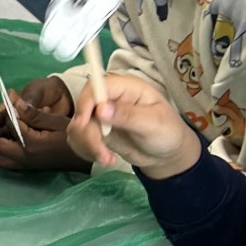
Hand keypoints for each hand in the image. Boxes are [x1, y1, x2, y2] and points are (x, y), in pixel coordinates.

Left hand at [0, 75, 85, 172]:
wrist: (87, 159)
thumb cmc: (76, 139)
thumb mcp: (57, 122)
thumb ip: (33, 114)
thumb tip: (14, 103)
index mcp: (31, 145)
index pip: (10, 125)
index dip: (7, 109)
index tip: (9, 96)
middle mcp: (23, 158)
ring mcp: (24, 165)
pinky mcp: (26, 166)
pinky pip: (4, 159)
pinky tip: (2, 133)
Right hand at [68, 71, 200, 176]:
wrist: (166, 154)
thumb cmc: (166, 132)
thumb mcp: (153, 123)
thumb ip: (128, 115)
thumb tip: (101, 109)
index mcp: (126, 88)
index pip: (96, 86)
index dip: (85, 102)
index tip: (83, 124)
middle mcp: (110, 99)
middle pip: (83, 108)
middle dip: (87, 134)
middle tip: (102, 153)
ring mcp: (102, 116)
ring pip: (78, 126)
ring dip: (87, 145)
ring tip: (108, 159)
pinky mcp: (97, 132)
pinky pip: (80, 139)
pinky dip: (87, 151)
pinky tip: (106, 159)